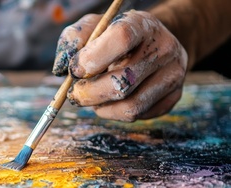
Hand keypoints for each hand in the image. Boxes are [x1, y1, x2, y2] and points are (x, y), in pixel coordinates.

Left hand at [52, 10, 186, 121]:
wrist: (153, 43)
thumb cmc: (113, 37)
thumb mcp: (93, 28)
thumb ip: (72, 40)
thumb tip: (62, 69)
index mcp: (142, 24)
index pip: (121, 38)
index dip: (92, 58)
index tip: (74, 70)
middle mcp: (164, 48)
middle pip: (122, 82)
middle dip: (89, 93)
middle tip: (75, 93)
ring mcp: (173, 73)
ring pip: (130, 106)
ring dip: (101, 107)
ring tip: (92, 97)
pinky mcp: (174, 95)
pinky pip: (138, 116)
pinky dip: (114, 113)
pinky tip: (109, 101)